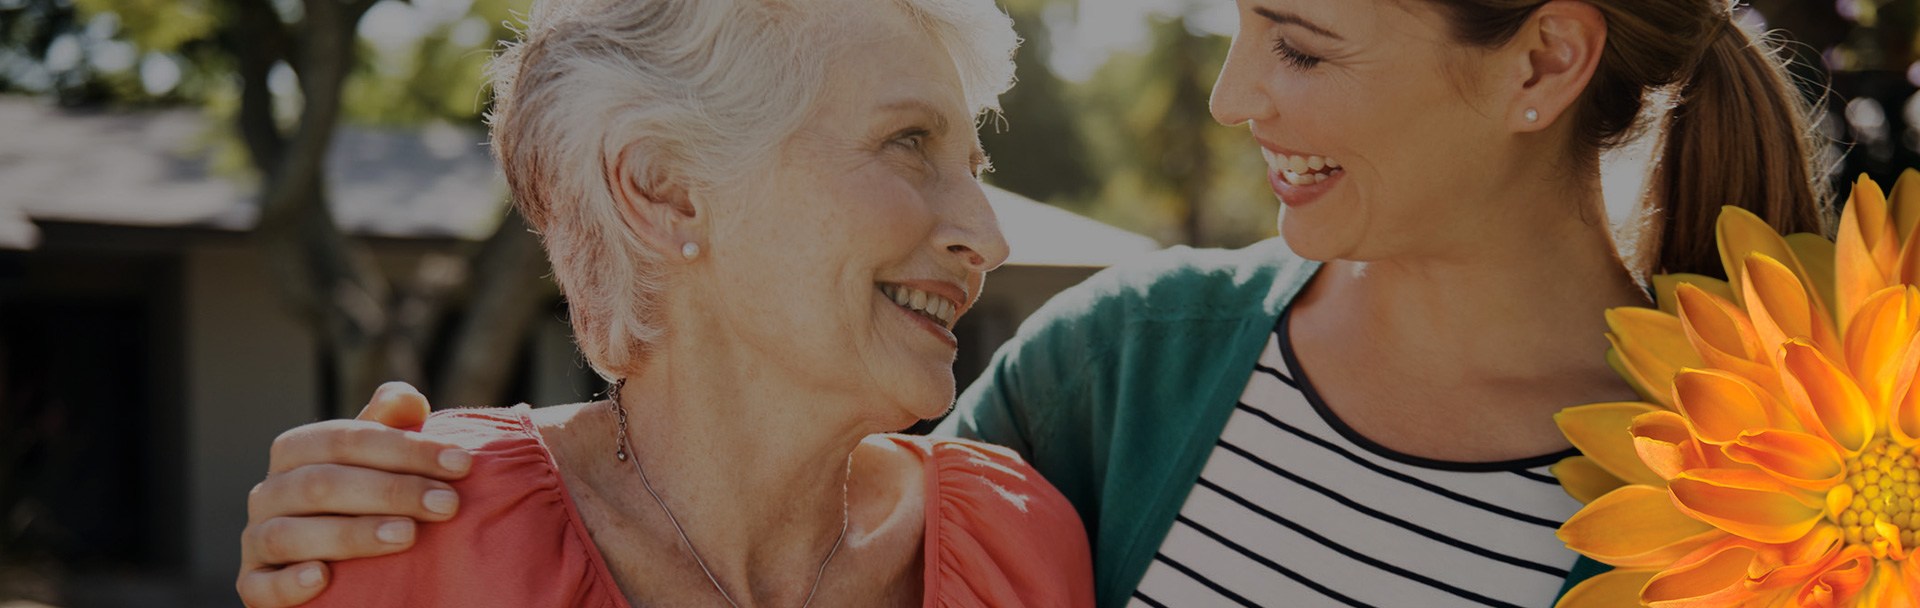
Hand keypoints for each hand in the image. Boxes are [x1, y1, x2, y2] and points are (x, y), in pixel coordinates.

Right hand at [236, 382, 471, 606]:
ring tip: (408, 535)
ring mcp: (256, 540)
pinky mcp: (253, 585)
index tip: (462, 463)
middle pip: (323, 483)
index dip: (406, 448)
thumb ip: (389, 426)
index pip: (346, 439)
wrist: (331, 564)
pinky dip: (288, 582)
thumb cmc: (363, 500)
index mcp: (296, 451)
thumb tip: (409, 398)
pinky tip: (322, 578)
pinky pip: (260, 586)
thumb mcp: (376, 460)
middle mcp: (269, 492)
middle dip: (392, 491)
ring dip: (352, 534)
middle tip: (447, 504)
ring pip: (291, 533)